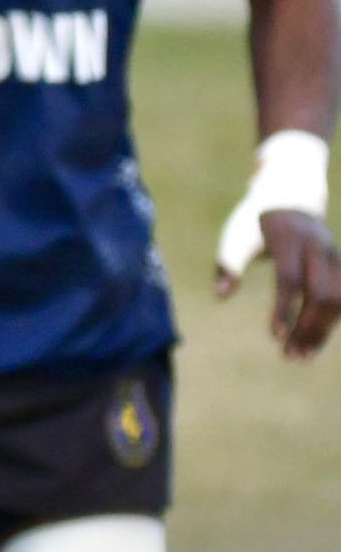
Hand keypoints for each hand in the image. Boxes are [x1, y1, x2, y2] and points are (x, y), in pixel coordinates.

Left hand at [215, 208, 340, 359]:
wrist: (290, 195)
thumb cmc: (255, 221)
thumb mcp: (235, 236)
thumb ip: (229, 265)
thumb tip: (222, 296)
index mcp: (289, 239)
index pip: (290, 278)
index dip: (283, 308)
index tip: (274, 336)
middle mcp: (317, 248)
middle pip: (321, 293)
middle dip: (307, 327)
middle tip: (288, 356)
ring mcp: (333, 256)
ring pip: (339, 298)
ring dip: (322, 330)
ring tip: (301, 356)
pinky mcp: (339, 265)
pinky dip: (330, 322)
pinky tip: (314, 342)